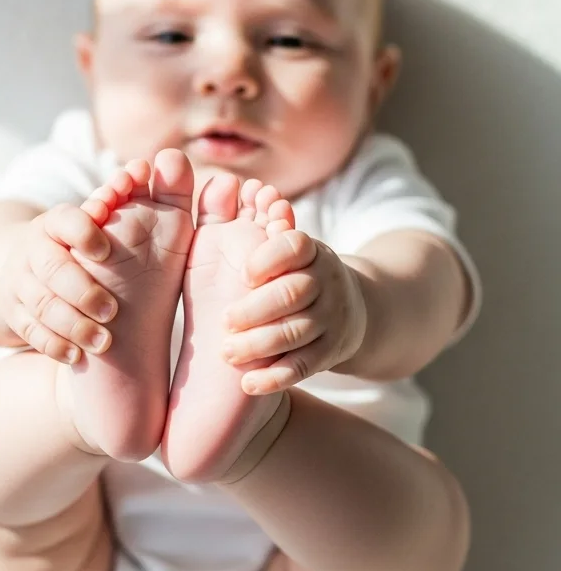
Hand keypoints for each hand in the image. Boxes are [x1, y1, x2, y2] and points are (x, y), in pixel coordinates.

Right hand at [0, 188, 125, 362]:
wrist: (29, 265)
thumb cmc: (84, 242)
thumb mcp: (102, 216)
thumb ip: (130, 193)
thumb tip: (157, 163)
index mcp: (57, 222)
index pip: (65, 220)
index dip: (83, 233)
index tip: (106, 251)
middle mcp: (33, 249)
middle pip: (52, 269)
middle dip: (82, 290)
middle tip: (112, 310)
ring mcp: (18, 282)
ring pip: (40, 304)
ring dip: (71, 324)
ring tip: (102, 341)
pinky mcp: (13, 311)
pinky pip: (28, 330)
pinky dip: (52, 344)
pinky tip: (76, 356)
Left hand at [221, 230, 367, 393]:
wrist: (349, 308)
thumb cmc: (292, 274)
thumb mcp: (283, 249)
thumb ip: (251, 225)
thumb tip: (221, 186)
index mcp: (310, 250)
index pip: (294, 246)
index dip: (269, 258)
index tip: (243, 272)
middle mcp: (326, 281)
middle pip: (292, 293)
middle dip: (256, 309)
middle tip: (224, 321)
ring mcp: (331, 318)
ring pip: (295, 332)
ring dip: (259, 344)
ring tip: (226, 352)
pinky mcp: (331, 352)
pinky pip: (303, 367)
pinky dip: (275, 378)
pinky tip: (248, 384)